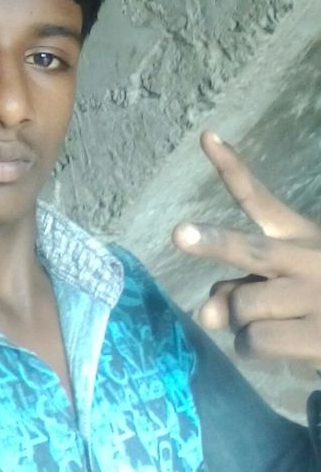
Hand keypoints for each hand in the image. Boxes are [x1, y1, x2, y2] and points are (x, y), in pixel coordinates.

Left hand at [172, 131, 320, 366]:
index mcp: (300, 237)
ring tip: (264, 326)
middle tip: (179, 234)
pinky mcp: (320, 336)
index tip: (205, 136)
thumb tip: (205, 316)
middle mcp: (309, 259)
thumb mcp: (283, 286)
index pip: (260, 199)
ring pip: (242, 306)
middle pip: (252, 250)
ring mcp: (316, 297)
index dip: (231, 168)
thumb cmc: (320, 302)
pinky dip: (250, 349)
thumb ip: (240, 290)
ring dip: (239, 323)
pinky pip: (254, 341)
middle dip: (215, 242)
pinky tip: (272, 350)